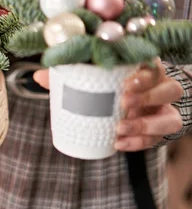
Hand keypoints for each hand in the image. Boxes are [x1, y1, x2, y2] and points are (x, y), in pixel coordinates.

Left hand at [33, 60, 183, 151]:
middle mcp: (159, 89)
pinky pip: (158, 139)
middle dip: (148, 96)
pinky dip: (139, 142)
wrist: (129, 107)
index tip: (127, 81)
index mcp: (144, 70)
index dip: (145, 73)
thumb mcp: (91, 78)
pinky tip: (119, 143)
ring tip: (120, 128)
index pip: (154, 65)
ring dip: (145, 124)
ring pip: (169, 118)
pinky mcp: (160, 131)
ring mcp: (163, 111)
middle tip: (124, 102)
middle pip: (170, 89)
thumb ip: (68, 76)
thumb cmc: (107, 87)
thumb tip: (39, 76)